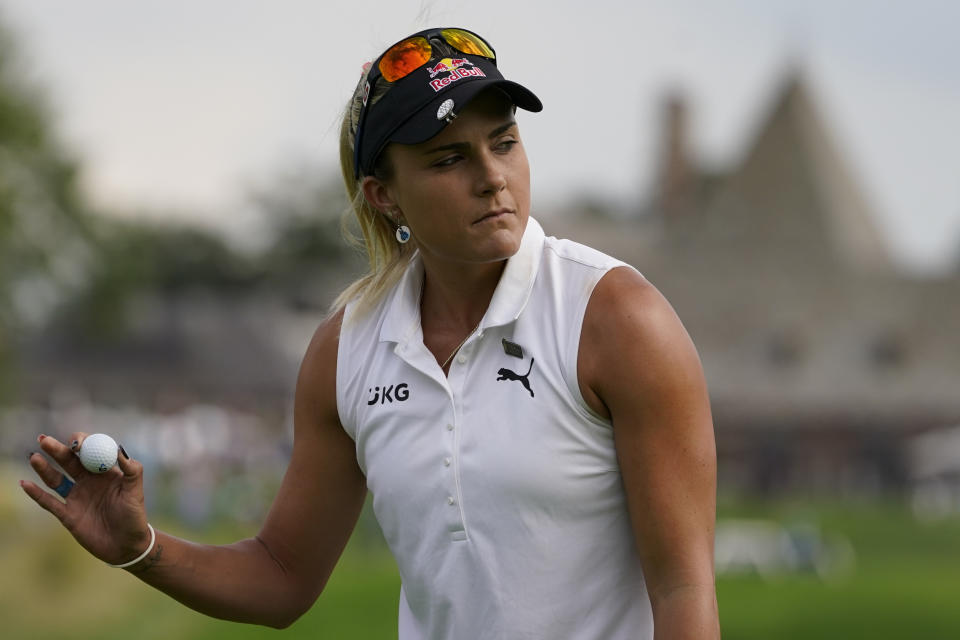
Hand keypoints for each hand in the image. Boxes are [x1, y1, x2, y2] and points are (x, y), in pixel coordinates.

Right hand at [21, 432, 152, 566]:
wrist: (127, 546)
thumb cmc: (135, 516)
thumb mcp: (136, 491)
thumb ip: (132, 470)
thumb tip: (120, 449)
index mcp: (105, 472)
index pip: (90, 452)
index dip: (82, 444)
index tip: (77, 443)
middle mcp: (88, 482)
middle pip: (69, 462)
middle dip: (57, 450)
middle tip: (44, 439)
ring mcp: (76, 497)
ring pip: (56, 479)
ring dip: (44, 468)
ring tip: (34, 456)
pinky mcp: (68, 515)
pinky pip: (49, 502)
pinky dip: (36, 494)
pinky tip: (25, 483)